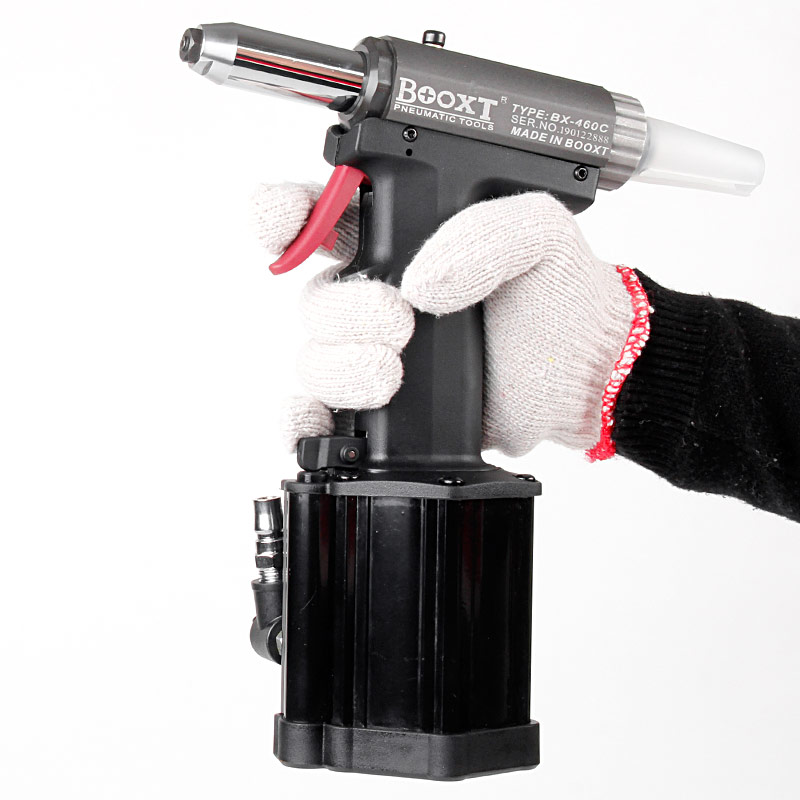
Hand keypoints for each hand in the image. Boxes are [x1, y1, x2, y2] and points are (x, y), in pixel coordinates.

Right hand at [252, 182, 641, 457]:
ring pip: (315, 357)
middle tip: (400, 320)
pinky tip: (328, 424)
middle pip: (314, 299)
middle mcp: (380, 295)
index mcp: (405, 240)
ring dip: (341, 366)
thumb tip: (421, 282)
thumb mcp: (537, 233)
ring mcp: (377, 353)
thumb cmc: (562, 297)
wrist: (583, 372)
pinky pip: (322, 415)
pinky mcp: (385, 407)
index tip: (285, 223)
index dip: (288, 216)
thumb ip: (483, 233)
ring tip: (392, 373)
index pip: (322, 218)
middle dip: (344, 311)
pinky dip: (308, 422)